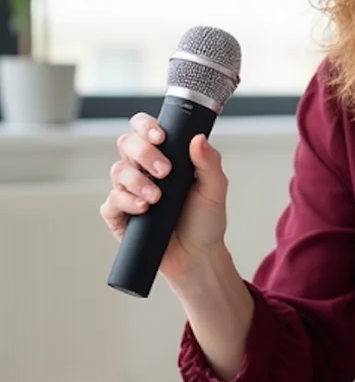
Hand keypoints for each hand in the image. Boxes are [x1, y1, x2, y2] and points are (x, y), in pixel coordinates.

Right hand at [99, 111, 229, 284]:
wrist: (197, 255)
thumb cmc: (206, 220)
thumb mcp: (215, 189)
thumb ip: (209, 162)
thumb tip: (198, 138)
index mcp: (166, 156)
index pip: (146, 129)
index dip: (146, 126)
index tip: (161, 136)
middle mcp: (144, 169)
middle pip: (127, 144)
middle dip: (143, 153)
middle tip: (165, 171)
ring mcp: (129, 191)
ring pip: (118, 171)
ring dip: (137, 181)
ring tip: (157, 197)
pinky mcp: (119, 215)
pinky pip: (111, 201)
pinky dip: (125, 202)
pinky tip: (143, 209)